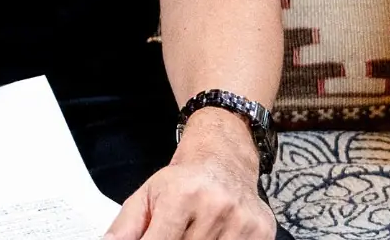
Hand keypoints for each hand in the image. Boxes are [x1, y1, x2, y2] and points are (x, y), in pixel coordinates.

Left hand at [105, 110, 272, 239]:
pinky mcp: (262, 232)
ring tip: (192, 234)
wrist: (224, 157)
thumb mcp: (148, 194)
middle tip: (173, 235)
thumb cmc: (183, 179)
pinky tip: (214, 237)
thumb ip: (127, 225)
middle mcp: (215, 207)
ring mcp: (241, 222)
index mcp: (181, 195)